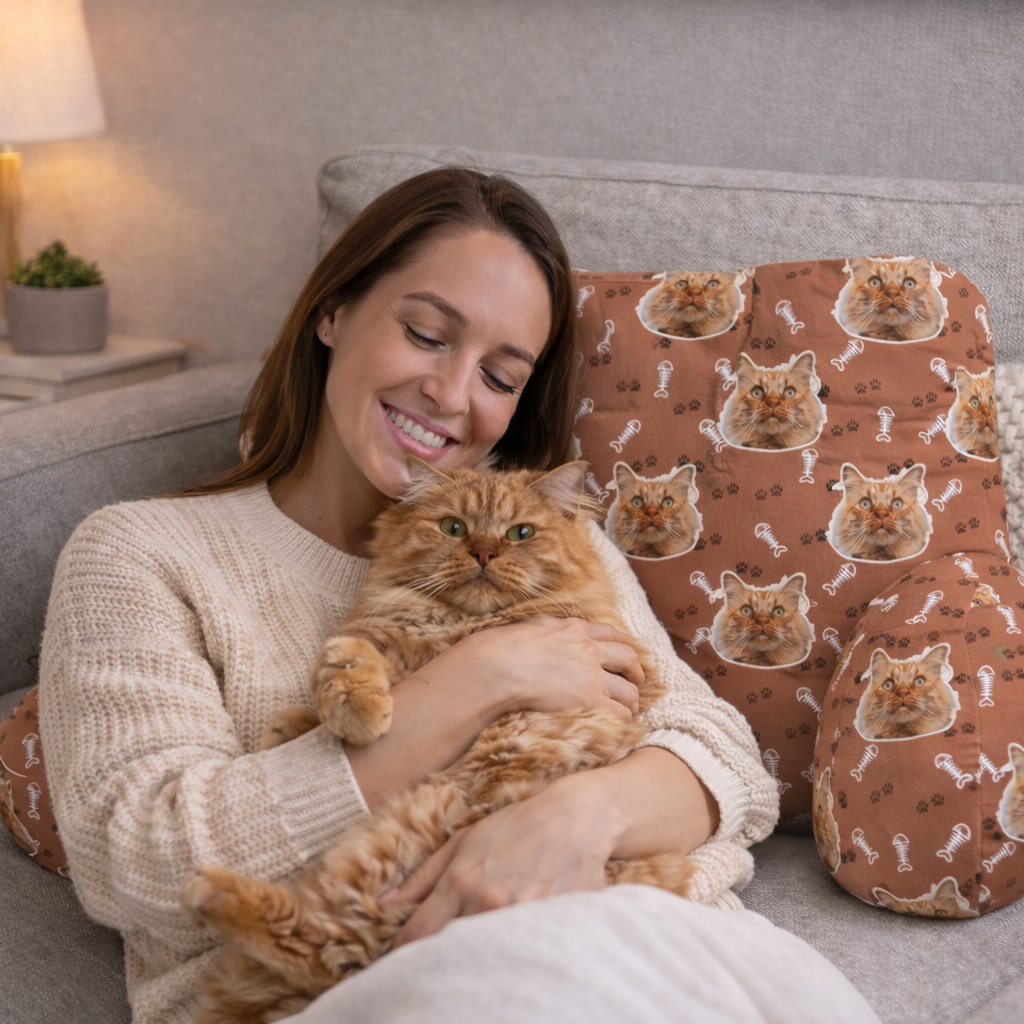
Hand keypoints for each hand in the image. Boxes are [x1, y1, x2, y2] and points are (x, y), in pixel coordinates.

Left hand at [381, 772, 621, 946]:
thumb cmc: (517, 826)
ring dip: (474, 960)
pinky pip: (521, 957)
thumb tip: (386, 903)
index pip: (417, 935)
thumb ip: (424, 877)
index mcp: (461, 882)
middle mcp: (487, 904)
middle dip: (437, 961)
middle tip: (435, 963)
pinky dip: (511, 959)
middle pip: (448, 954)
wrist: (577, 819)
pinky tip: (510, 954)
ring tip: (473, 956)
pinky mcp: (551, 928)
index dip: (402, 954)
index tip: (400, 961)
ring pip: (483, 959)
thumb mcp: (464, 841)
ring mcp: (521, 919)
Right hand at [452, 616, 642, 721]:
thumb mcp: (532, 627)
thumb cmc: (505, 648)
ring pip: (629, 690)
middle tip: (636, 683)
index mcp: (575, 630)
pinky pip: (620, 712)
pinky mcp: (591, 700)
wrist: (501, 666)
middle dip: (635, 672)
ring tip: (629, 710)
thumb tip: (546, 630)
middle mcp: (589, 650)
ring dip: (632, 701)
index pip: (609, 633)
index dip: (620, 645)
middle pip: (628, 658)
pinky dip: (623, 720)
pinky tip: (620, 726)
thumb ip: (548, 628)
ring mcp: (592, 676)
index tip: (622, 657)